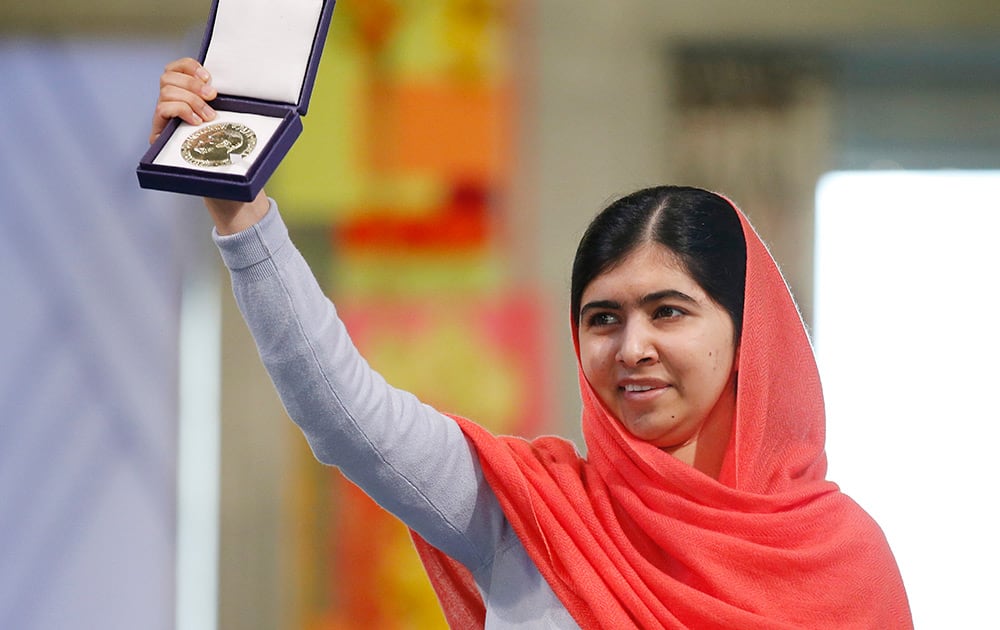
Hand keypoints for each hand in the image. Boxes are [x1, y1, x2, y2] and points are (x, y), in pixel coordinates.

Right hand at [149, 57, 269, 232]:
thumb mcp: (237, 128)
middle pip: (167, 76)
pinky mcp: (160, 135)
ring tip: (208, 116)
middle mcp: (171, 106)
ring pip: (165, 90)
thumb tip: (278, 103)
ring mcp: (164, 120)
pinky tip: (197, 122)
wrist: (225, 189)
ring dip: (190, 99)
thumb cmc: (233, 157)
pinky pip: (162, 109)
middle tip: (212, 95)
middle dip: (191, 83)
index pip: (176, 68)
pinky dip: (181, 110)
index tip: (208, 75)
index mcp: (187, 97)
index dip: (188, 66)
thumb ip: (239, 110)